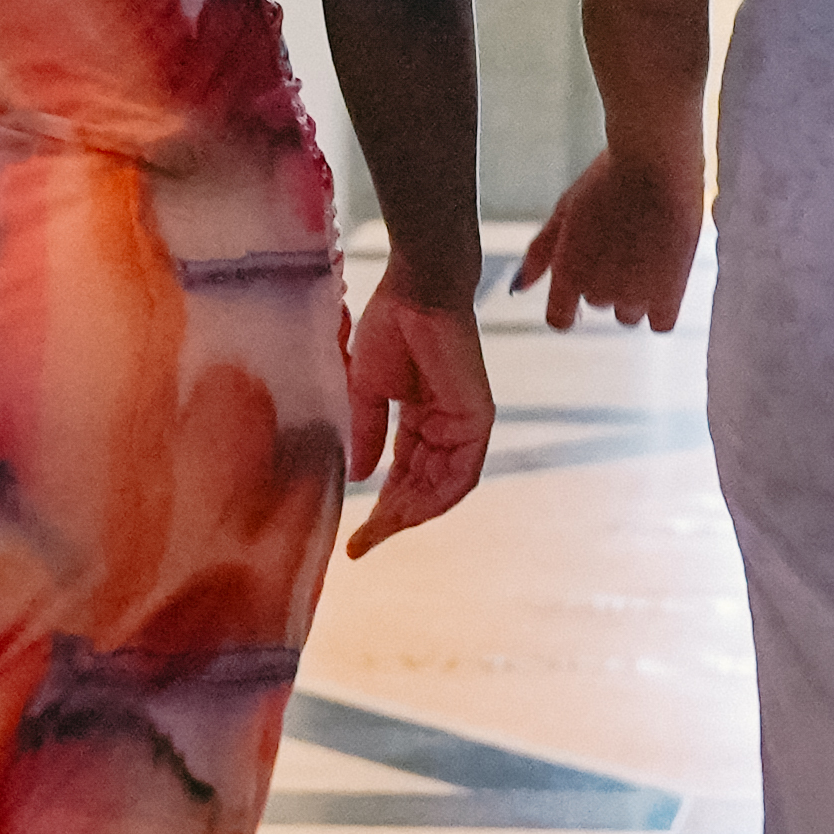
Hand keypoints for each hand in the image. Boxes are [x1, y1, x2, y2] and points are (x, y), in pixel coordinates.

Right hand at [342, 285, 495, 553]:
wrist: (416, 290)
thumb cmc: (391, 326)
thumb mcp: (367, 390)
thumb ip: (367, 433)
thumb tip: (359, 476)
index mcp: (422, 417)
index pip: (405, 472)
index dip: (382, 506)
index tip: (355, 537)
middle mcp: (446, 426)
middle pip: (423, 487)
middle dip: (394, 518)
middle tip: (363, 543)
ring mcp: (465, 424)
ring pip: (442, 488)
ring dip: (411, 514)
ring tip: (378, 532)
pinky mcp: (478, 419)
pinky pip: (461, 473)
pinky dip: (436, 498)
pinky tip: (406, 515)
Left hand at [509, 145, 700, 332]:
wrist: (655, 161)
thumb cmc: (609, 178)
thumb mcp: (565, 210)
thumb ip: (541, 253)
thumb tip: (518, 287)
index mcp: (566, 272)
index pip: (560, 319)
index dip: (570, 305)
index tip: (583, 287)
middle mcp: (596, 290)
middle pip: (598, 304)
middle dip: (606, 280)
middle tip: (622, 241)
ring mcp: (633, 294)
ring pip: (630, 313)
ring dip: (636, 292)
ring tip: (647, 251)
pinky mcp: (669, 293)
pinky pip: (661, 322)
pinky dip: (661, 306)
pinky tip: (665, 277)